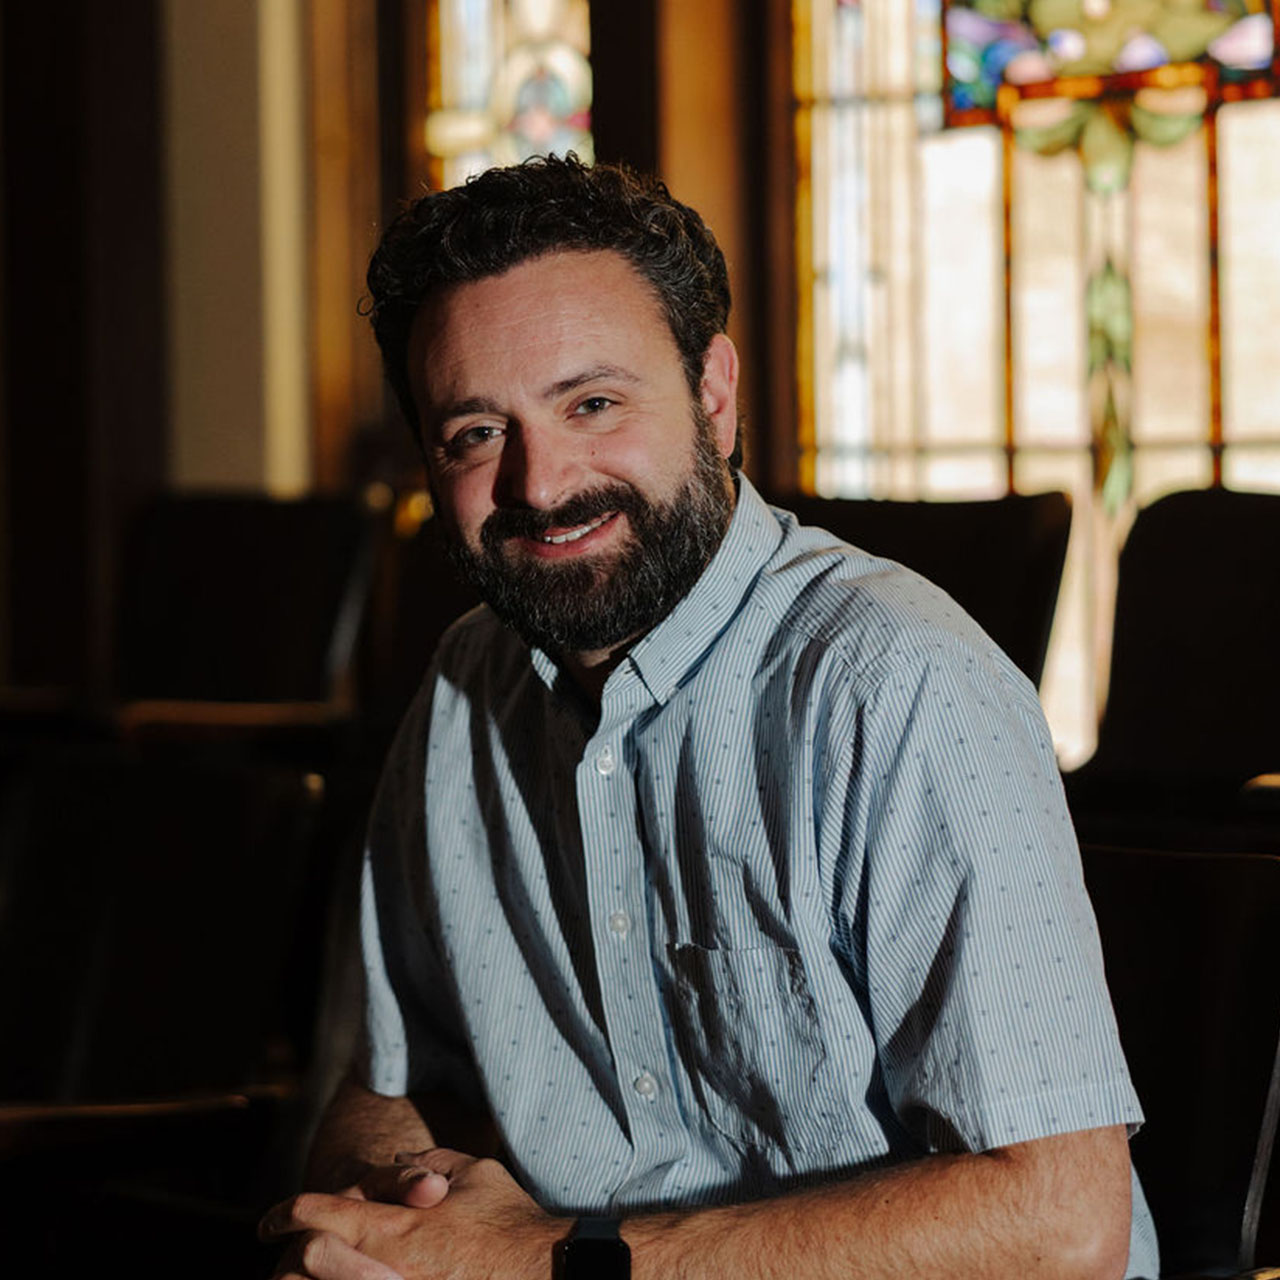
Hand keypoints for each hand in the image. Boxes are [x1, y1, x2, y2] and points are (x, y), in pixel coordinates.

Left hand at [260, 1147, 561, 1279]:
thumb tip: (400, 1163)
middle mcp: (385, 1267)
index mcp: (394, 1225)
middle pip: (306, 1262)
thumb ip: (431, 1163)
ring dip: (315, 1279)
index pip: (318, 1213)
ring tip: (308, 1275)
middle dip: (291, 1259)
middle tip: (286, 1258)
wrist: (543, 1270)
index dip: (284, 1213)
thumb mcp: (475, 1173)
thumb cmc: (509, 1221)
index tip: (267, 1222)